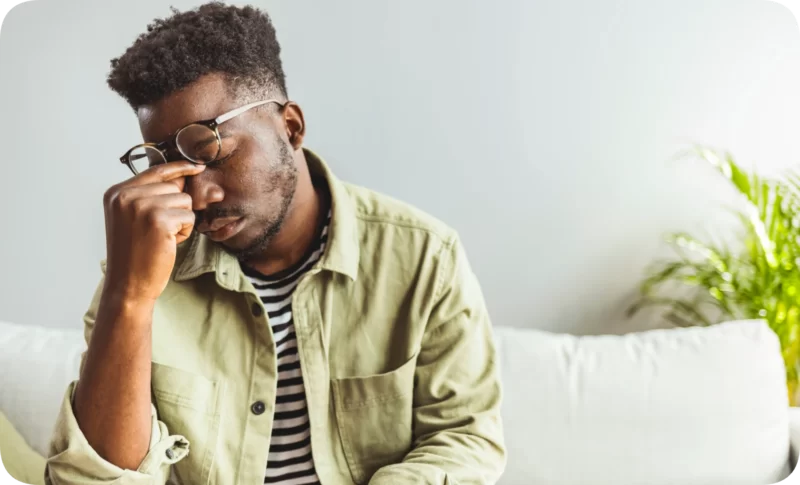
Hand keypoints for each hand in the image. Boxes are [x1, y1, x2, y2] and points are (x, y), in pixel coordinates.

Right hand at [102, 161, 205, 302]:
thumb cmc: (134, 254)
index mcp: (116, 192)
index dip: (179, 168)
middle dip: (176, 209)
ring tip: (162, 237)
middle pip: (173, 186)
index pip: (155, 171)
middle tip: (160, 231)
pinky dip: (185, 232)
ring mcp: (141, 206)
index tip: (198, 166)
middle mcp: (126, 195)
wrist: (128, 285)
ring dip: (181, 221)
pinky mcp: (159, 220)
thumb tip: (184, 177)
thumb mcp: (133, 218)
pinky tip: (168, 244)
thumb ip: (150, 196)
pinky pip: (189, 217)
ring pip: (184, 201)